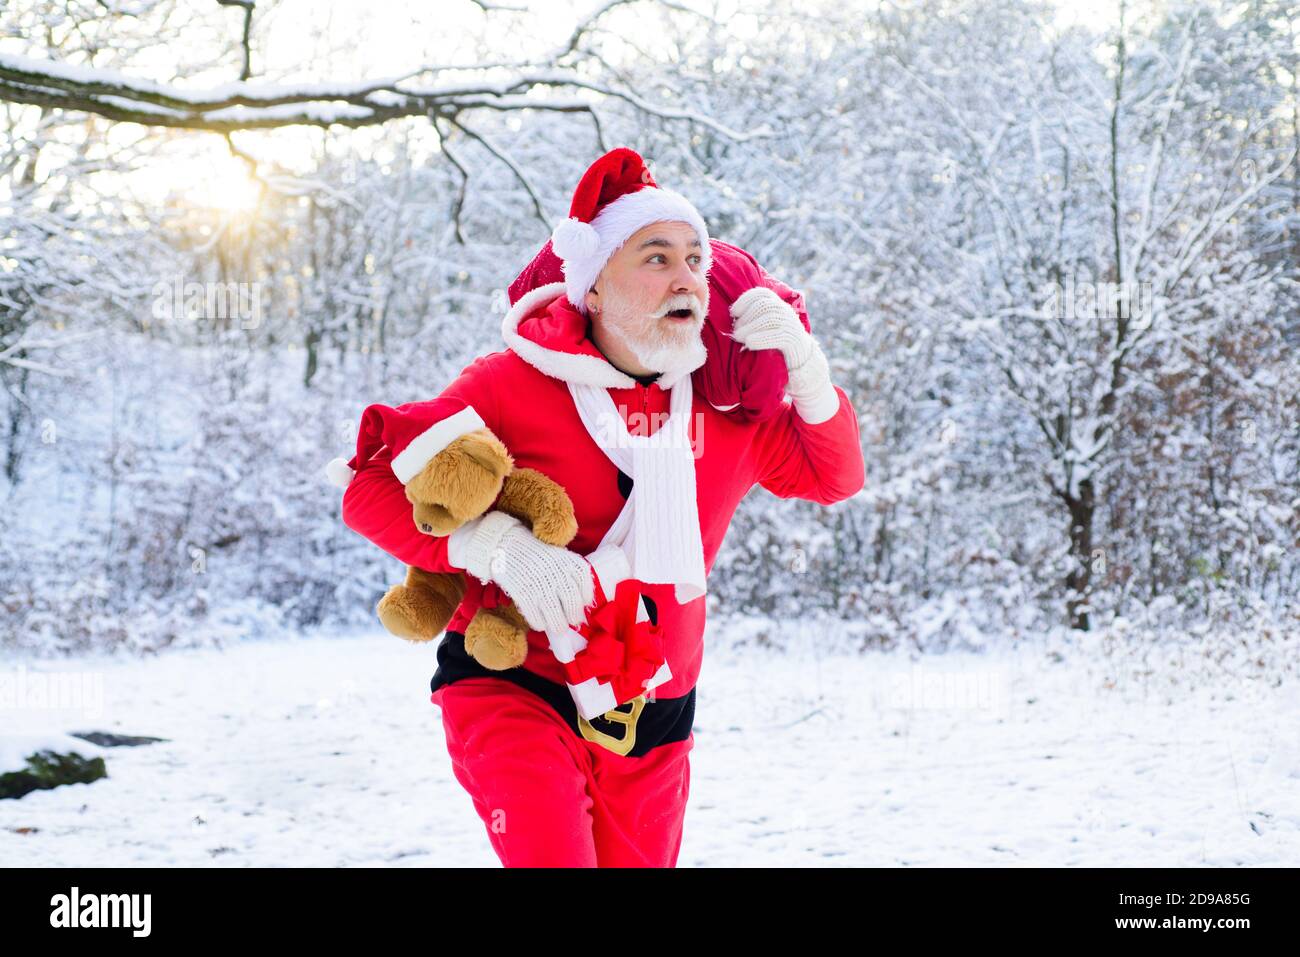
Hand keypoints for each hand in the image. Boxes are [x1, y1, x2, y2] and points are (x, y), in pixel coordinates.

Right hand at [447, 511, 595, 632]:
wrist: (508, 546)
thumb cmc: (537, 555)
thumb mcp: (559, 557)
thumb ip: (570, 574)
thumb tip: (582, 602)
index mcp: (569, 562)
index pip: (585, 585)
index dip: (586, 598)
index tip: (584, 605)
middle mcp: (559, 574)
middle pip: (573, 604)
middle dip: (574, 617)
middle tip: (572, 621)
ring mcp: (542, 586)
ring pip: (556, 616)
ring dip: (558, 625)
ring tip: (558, 627)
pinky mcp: (525, 595)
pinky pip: (536, 618)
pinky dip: (539, 624)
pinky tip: (540, 622)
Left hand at [728, 287, 838, 423]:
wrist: (800, 366)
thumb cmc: (774, 348)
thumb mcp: (763, 331)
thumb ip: (751, 322)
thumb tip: (730, 322)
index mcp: (776, 306)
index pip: (761, 294)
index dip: (745, 300)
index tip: (733, 313)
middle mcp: (785, 312)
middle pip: (764, 305)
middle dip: (746, 317)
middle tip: (736, 331)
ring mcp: (792, 325)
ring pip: (770, 318)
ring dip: (750, 327)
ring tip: (739, 338)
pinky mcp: (795, 341)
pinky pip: (778, 335)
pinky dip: (761, 338)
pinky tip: (749, 343)